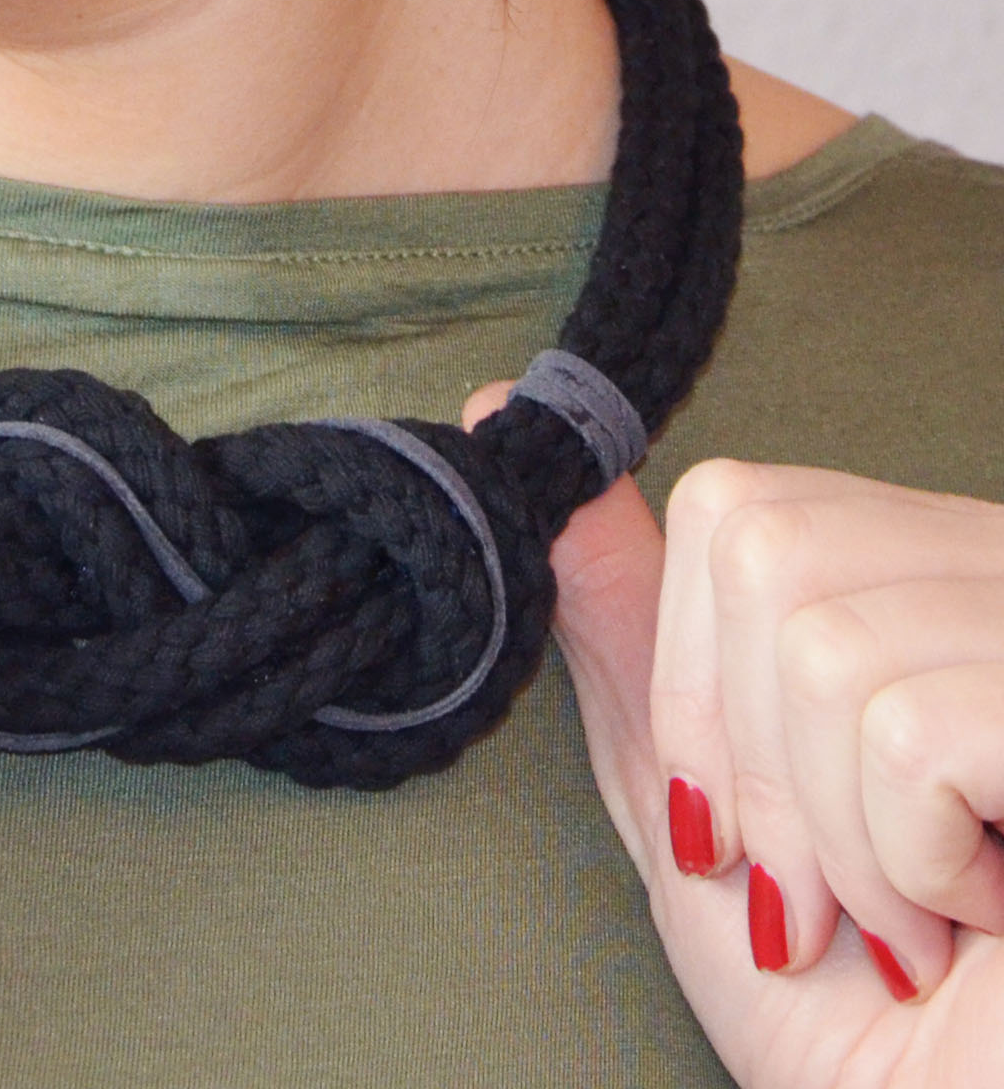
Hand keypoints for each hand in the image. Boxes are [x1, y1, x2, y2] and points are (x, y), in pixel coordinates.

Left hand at [466, 382, 1003, 1084]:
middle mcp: (995, 573)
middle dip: (754, 769)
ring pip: (824, 647)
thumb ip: (622, 623)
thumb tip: (493, 419)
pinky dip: (908, 864)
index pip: (736, 506)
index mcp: (915, 576)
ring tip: (914, 923)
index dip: (694, 681)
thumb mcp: (698, 813)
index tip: (736, 830)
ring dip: (836, 842)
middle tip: (823, 901)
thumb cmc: (862, 1029)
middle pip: (766, 553)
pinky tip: (981, 920)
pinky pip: (907, 731)